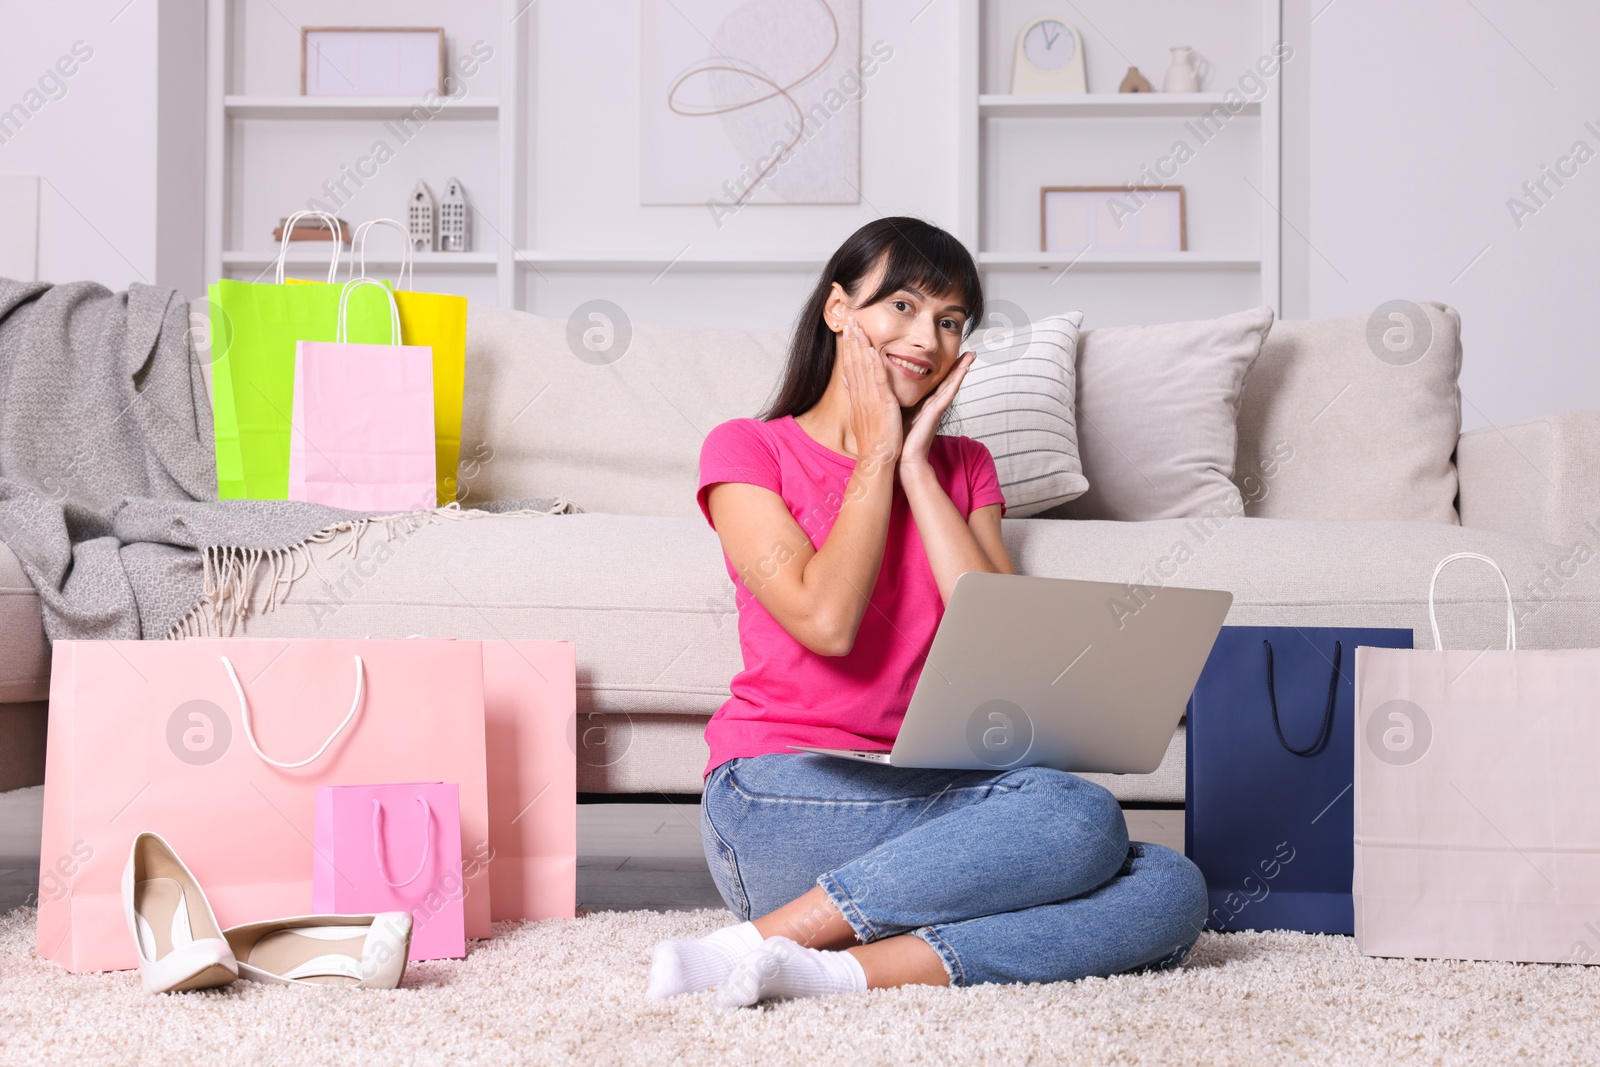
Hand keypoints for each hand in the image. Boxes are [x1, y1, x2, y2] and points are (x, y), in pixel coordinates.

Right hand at [838, 316, 902, 473]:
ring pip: (863, 367)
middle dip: (851, 340)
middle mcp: (861, 395)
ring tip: (857, 327)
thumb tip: (845, 381)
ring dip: (860, 346)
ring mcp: (870, 398)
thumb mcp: (862, 415)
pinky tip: (872, 350)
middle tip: (849, 319)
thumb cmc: (873, 440)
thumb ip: (856, 396)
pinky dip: (874, 365)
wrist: (877, 458)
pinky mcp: (882, 404)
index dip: (849, 348)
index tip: (847, 331)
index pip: (851, 366)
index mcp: (858, 397)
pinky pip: (877, 381)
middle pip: (853, 362)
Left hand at [899, 350, 974, 474]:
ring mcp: (936, 408)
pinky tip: (964, 369)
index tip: (952, 355)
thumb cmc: (897, 438)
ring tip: (971, 355)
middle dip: (958, 366)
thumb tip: (884, 386)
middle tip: (969, 351)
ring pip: (951, 384)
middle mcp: (933, 405)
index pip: (936, 382)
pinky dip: (957, 380)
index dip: (944, 369)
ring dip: (962, 369)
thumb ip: (896, 400)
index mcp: (924, 404)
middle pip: (948, 381)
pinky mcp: (936, 412)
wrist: (901, 458)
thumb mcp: (895, 412)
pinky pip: (948, 393)